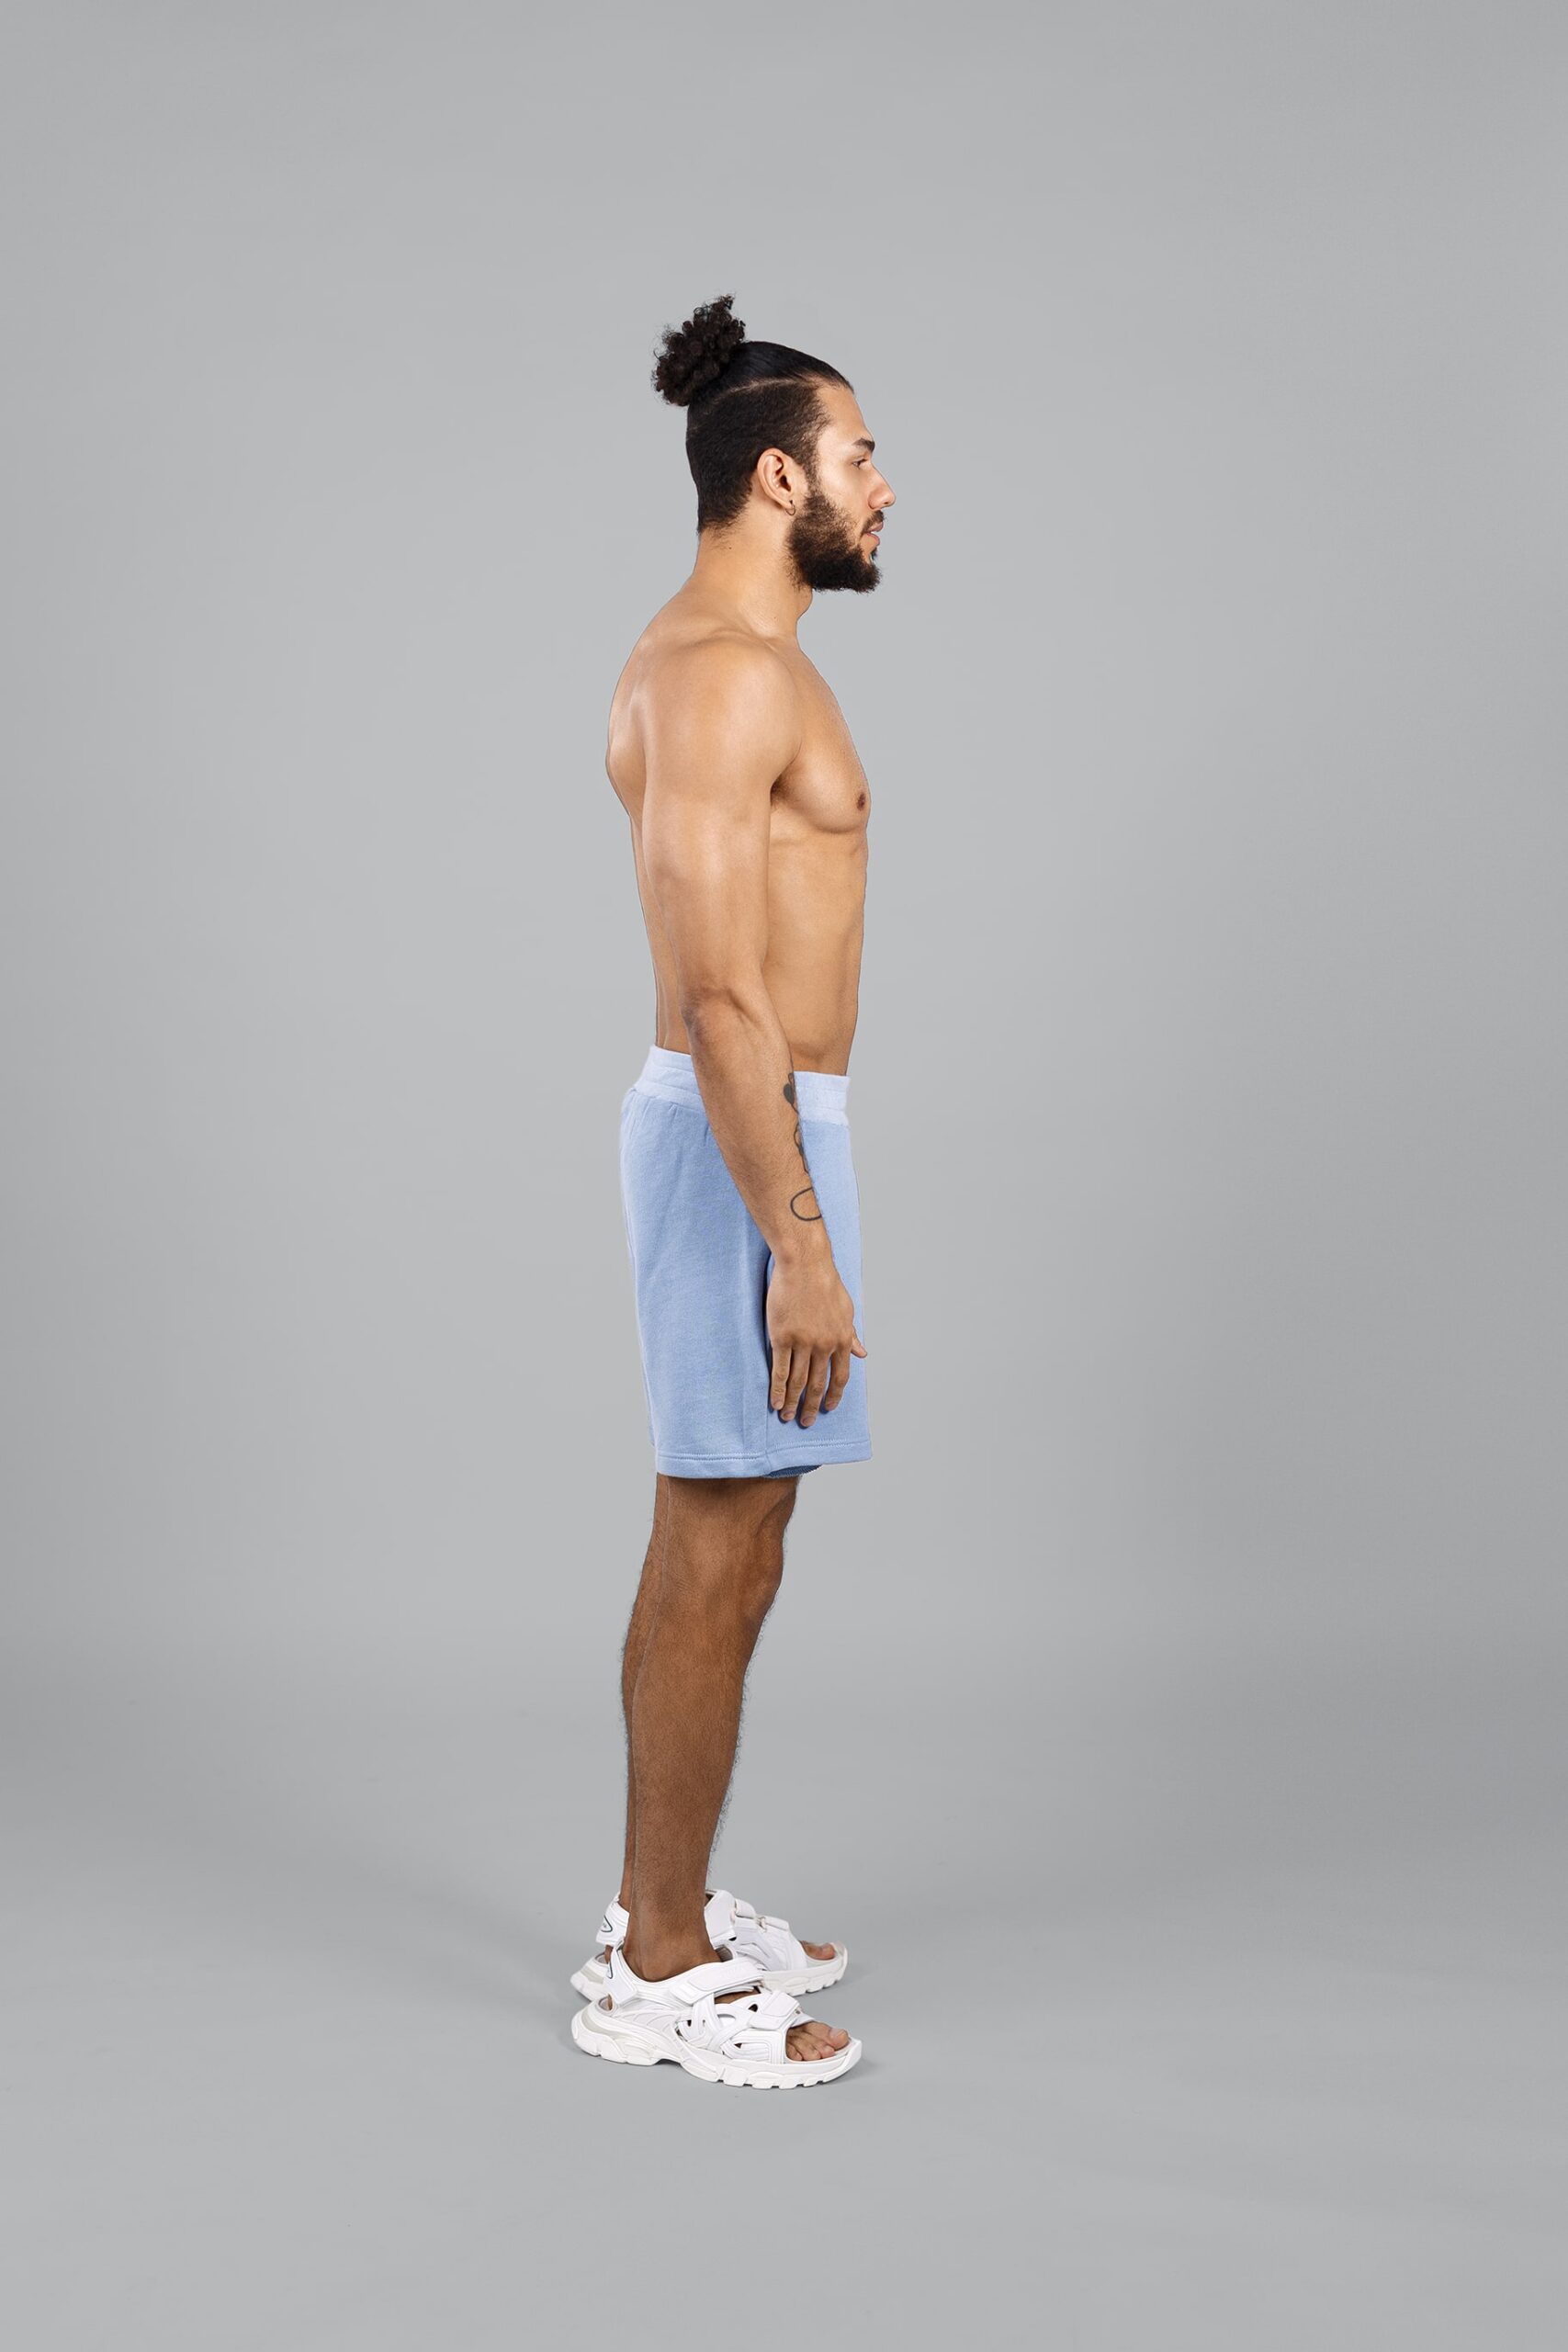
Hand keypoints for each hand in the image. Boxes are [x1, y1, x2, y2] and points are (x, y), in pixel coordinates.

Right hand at [766, 1257, 866, 1427]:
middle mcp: (824, 1345)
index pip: (840, 1376)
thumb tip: (862, 1353)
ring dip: (792, 1402)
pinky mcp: (782, 1337)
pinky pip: (780, 1370)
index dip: (834, 1395)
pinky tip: (775, 1401)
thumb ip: (851, 1335)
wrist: (805, 1265)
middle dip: (811, 1406)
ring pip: (798, 1381)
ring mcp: (803, 1343)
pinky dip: (778, 1389)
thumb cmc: (826, 1283)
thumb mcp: (846, 1310)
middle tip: (806, 1422)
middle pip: (817, 1384)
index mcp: (841, 1339)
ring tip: (787, 1416)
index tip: (828, 1407)